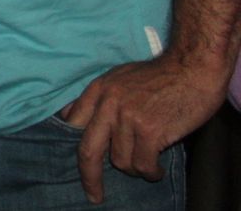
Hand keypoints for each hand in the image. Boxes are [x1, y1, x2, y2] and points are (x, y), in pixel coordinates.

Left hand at [62, 53, 227, 202]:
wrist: (191, 68)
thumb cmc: (161, 76)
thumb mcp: (120, 77)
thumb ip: (101, 98)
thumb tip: (76, 118)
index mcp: (98, 90)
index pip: (73, 123)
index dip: (72, 146)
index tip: (76, 163)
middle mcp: (108, 103)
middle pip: (88, 150)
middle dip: (89, 177)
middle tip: (94, 195)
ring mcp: (127, 117)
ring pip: (121, 161)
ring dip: (135, 169)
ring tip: (148, 163)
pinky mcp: (149, 130)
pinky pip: (143, 164)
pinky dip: (151, 171)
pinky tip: (157, 168)